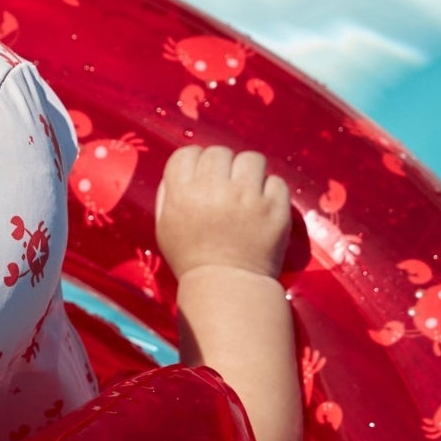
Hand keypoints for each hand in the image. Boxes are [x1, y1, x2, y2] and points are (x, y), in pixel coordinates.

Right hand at [155, 144, 290, 281]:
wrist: (227, 288)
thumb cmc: (192, 259)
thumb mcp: (165, 228)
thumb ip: (168, 194)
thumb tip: (183, 168)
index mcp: (182, 194)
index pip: (187, 153)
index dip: (194, 163)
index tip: (201, 178)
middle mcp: (213, 190)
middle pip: (218, 152)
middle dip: (222, 166)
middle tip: (225, 187)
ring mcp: (246, 198)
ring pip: (251, 159)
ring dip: (249, 172)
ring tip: (247, 192)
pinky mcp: (274, 208)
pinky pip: (275, 181)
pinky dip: (270, 192)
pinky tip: (262, 207)